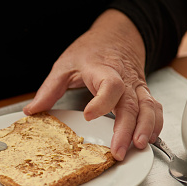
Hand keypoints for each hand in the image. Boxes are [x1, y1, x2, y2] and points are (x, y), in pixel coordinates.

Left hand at [23, 9, 162, 160]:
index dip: (102, 101)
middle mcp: (124, 79)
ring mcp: (136, 86)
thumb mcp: (64, 65)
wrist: (117, 34)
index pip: (109, 84)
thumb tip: (32, 110)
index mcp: (102, 70)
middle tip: (118, 150)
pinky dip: (154, 123)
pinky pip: (153, 107)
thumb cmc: (91, 50)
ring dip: (144, 128)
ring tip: (137, 146)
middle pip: (130, 104)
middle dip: (125, 129)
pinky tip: (149, 138)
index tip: (88, 116)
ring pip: (147, 107)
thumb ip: (49, 89)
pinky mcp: (143, 92)